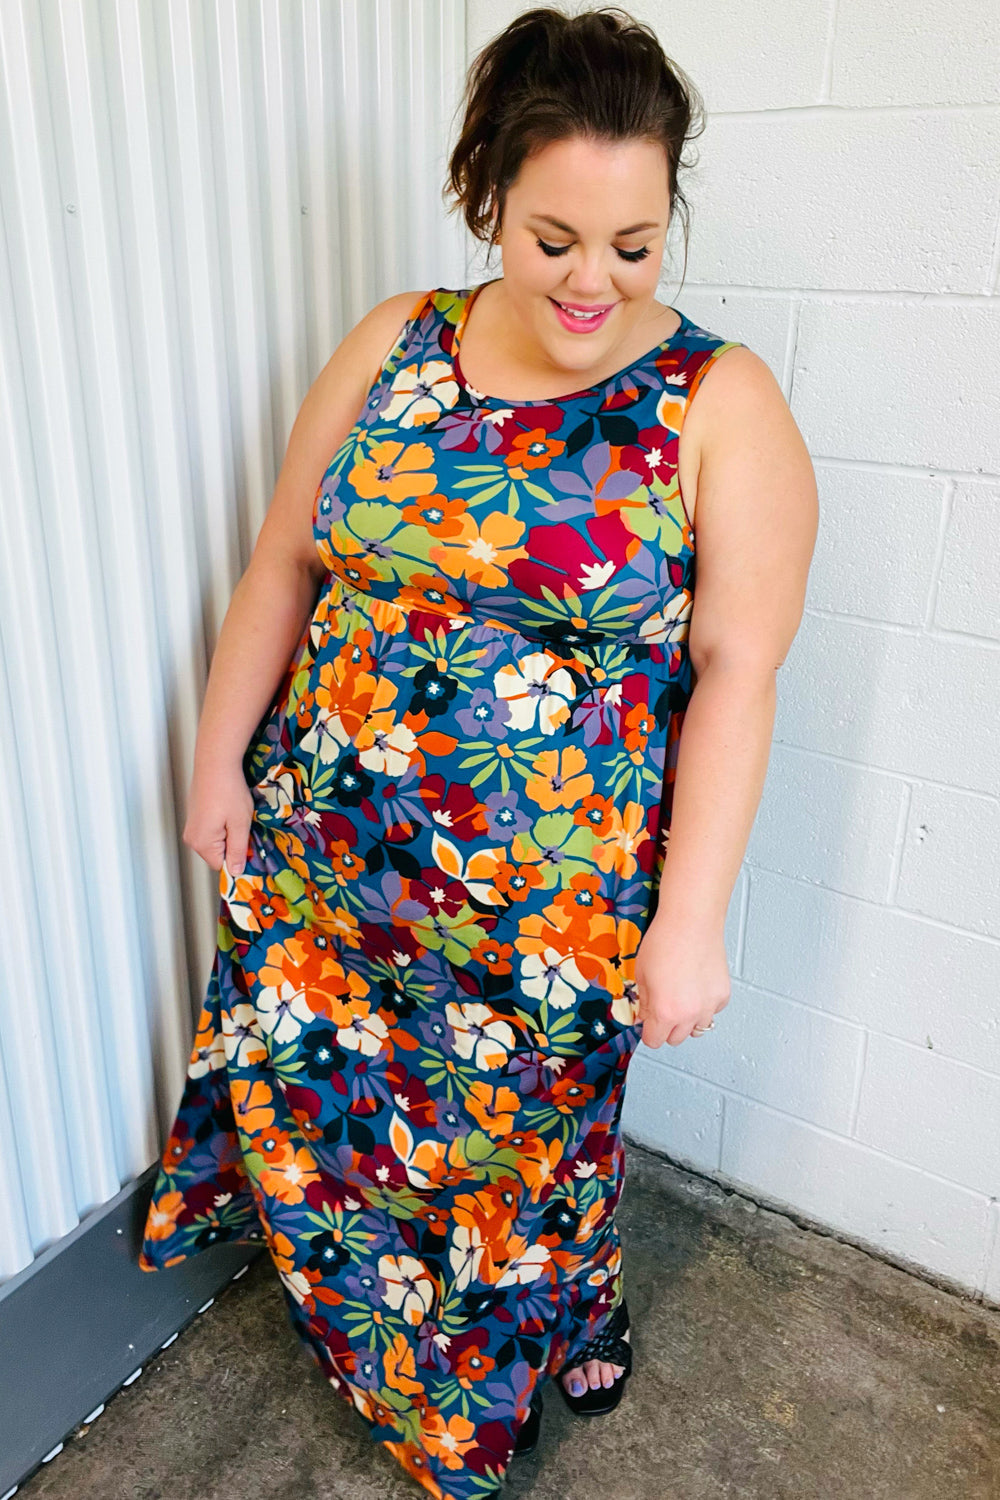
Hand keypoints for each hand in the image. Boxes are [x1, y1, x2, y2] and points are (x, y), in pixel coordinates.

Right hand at [182, 761, 254, 874]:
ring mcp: (191, 826)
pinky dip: (222, 825)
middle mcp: (191, 838)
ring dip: (229, 834)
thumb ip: (238, 850)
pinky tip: (228, 810)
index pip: (222, 866)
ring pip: (215, 842)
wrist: (215, 763)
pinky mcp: (194, 816)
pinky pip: (210, 830)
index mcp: (202, 843)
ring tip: (236, 815)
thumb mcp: (240, 824)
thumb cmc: (229, 791)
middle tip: (244, 825)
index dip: (238, 858)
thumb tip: (236, 872)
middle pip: (217, 854)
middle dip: (233, 845)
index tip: (251, 846)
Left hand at [633, 916, 730, 1048]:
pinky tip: (697, 986)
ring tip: (682, 996)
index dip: (648, 1031)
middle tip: (663, 1007)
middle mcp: (689, 1014)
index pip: (654, 1041)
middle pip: (676, 1039)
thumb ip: (644, 1002)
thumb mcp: (641, 974)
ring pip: (697, 1028)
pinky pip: (712, 1011)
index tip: (648, 1023)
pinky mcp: (723, 995)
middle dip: (667, 1027)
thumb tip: (645, 1016)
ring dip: (688, 1019)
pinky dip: (704, 1005)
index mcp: (665, 1012)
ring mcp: (709, 1006)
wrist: (691, 921)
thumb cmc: (665, 941)